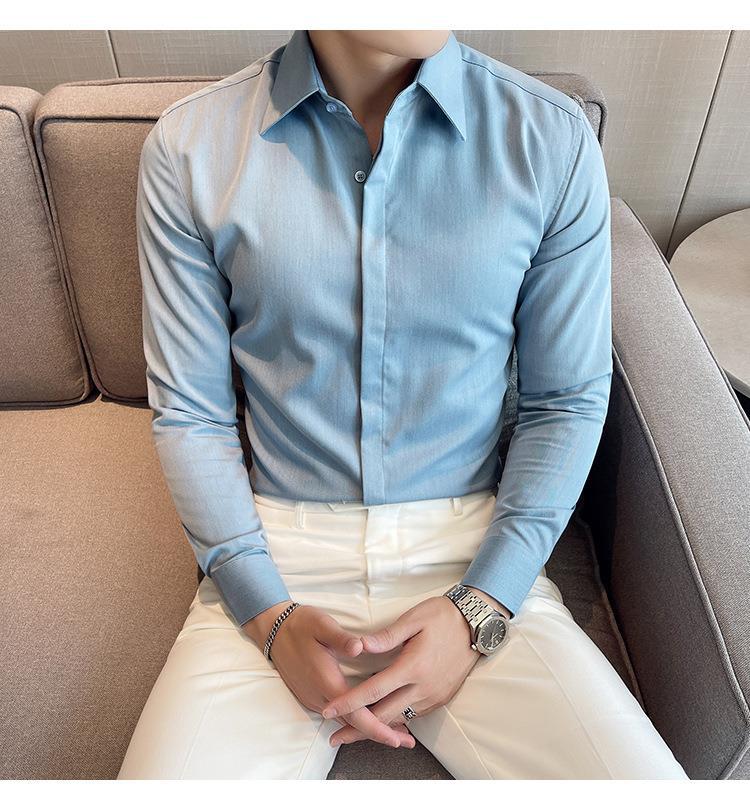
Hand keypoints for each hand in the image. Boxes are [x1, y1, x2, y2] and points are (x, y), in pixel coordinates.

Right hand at [242, 602, 415, 748]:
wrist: (273, 629)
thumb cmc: (301, 624)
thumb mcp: (322, 625)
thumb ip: (341, 639)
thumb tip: (360, 647)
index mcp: (327, 681)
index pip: (356, 714)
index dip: (378, 728)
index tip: (397, 738)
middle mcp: (319, 696)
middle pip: (353, 724)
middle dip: (380, 733)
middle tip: (406, 740)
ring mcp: (313, 698)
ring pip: (344, 721)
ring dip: (368, 727)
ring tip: (394, 730)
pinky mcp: (310, 696)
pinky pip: (336, 715)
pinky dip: (355, 719)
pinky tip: (368, 715)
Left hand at [319, 588, 509, 745]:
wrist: (476, 624)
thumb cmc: (442, 616)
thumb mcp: (413, 619)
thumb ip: (386, 636)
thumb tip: (358, 645)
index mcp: (413, 667)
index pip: (374, 691)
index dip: (349, 702)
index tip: (329, 710)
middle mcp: (423, 688)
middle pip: (384, 716)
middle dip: (357, 728)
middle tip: (334, 736)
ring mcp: (434, 696)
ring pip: (399, 719)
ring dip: (376, 728)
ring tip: (352, 733)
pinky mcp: (441, 698)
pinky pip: (414, 716)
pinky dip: (395, 722)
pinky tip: (383, 724)